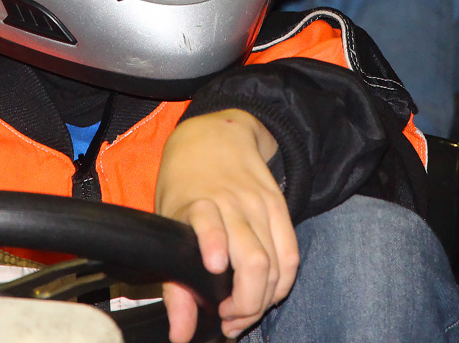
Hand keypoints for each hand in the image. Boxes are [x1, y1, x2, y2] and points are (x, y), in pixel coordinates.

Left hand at [155, 110, 296, 340]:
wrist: (214, 135)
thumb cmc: (185, 185)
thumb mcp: (167, 226)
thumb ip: (174, 285)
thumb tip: (182, 334)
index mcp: (197, 204)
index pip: (209, 226)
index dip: (214, 248)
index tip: (214, 282)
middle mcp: (231, 204)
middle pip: (254, 261)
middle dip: (247, 304)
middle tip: (229, 321)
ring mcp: (259, 206)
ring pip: (276, 264)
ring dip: (263, 300)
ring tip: (244, 315)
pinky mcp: (280, 207)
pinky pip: (292, 254)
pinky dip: (283, 283)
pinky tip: (268, 296)